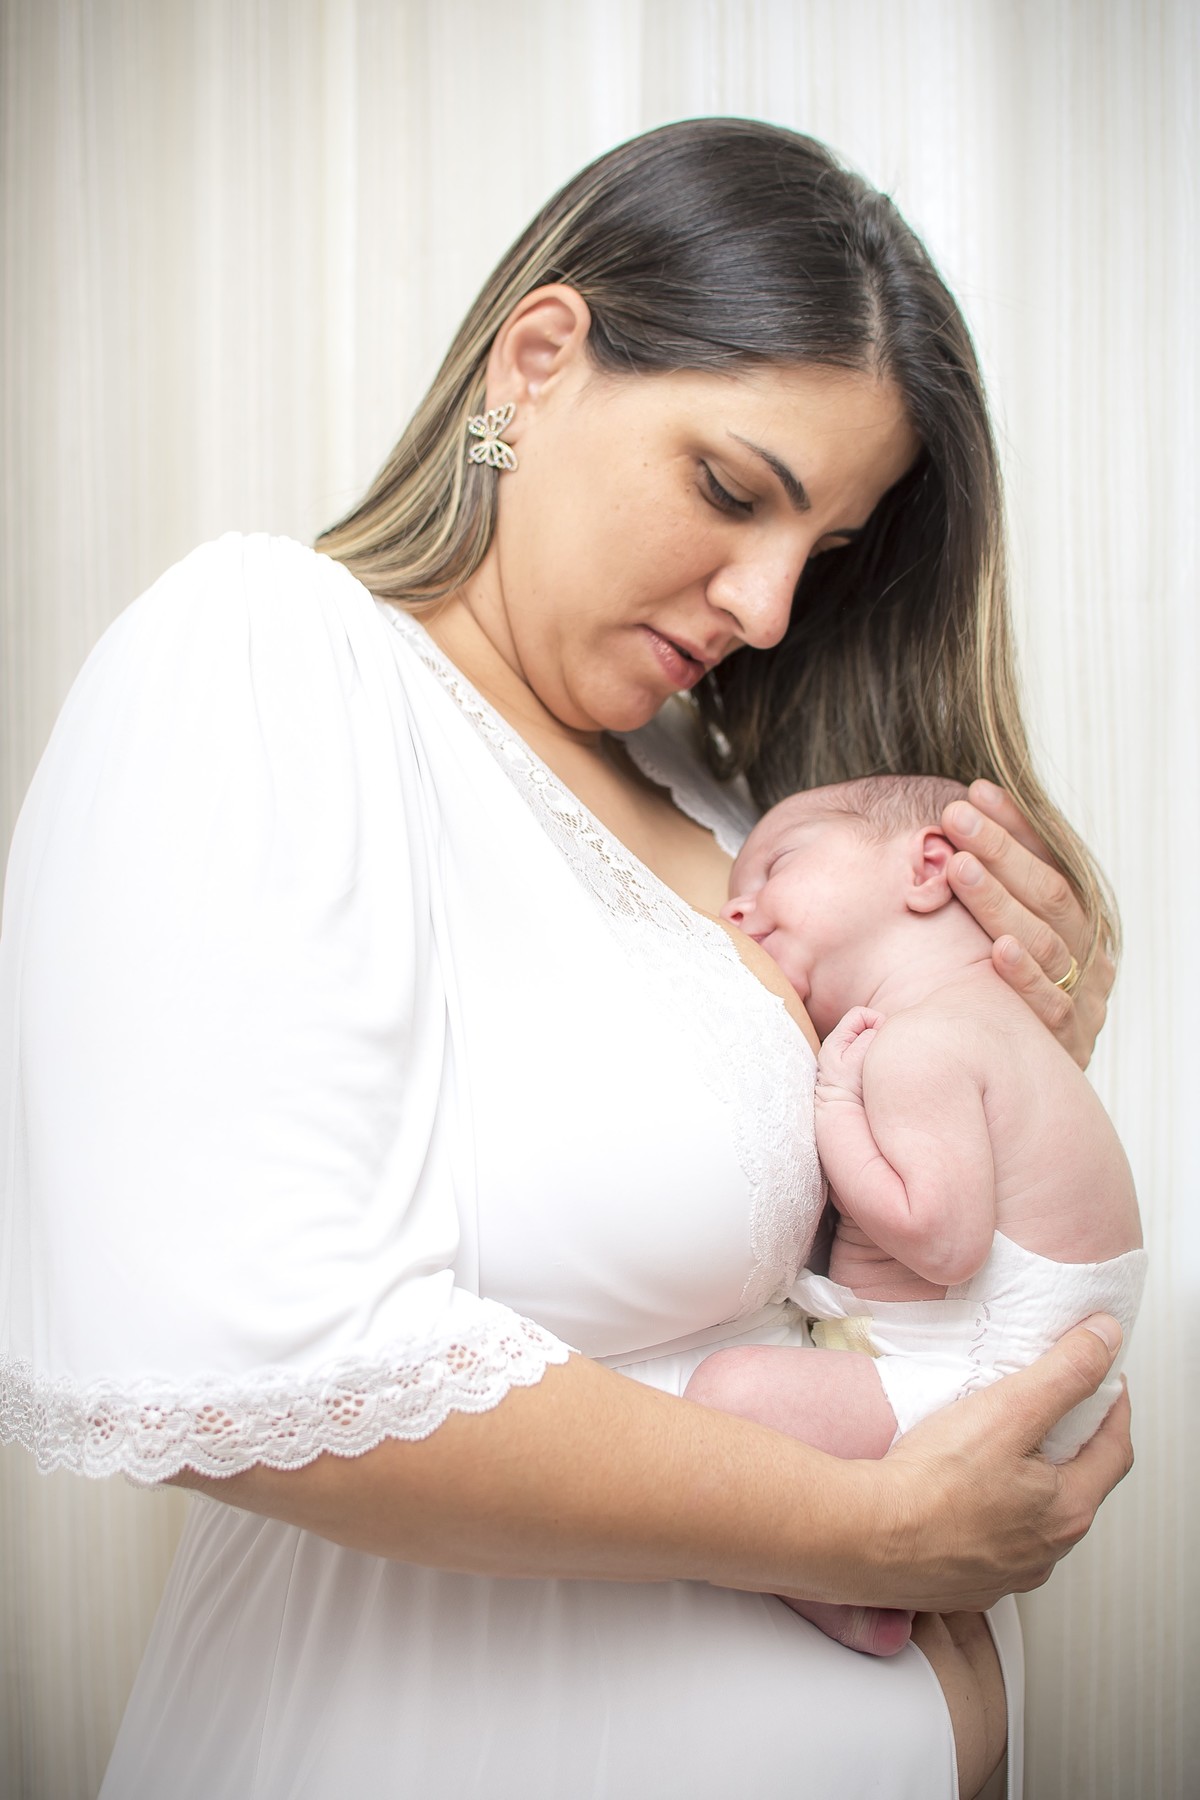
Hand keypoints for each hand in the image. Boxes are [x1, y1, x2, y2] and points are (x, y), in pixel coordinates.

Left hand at [816, 1006, 884, 1098]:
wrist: (840, 1111)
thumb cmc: (847, 1088)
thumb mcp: (857, 1060)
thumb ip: (868, 1038)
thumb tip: (878, 1029)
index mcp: (836, 1039)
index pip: (860, 1013)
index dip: (875, 1021)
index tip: (879, 1041)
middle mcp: (838, 1043)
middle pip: (865, 1024)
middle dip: (877, 1033)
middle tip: (878, 1053)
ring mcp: (845, 1053)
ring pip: (868, 1037)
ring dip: (877, 1046)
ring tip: (876, 1062)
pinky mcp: (852, 1063)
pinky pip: (869, 1049)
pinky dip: (875, 1054)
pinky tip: (875, 1067)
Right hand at [839, 1317, 1132, 1613]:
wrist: (865, 1539)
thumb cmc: (932, 1485)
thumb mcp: (1009, 1410)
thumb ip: (1064, 1373)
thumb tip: (1104, 1340)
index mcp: (1068, 1510)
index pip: (1115, 1450)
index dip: (1112, 1407)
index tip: (1104, 1381)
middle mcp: (1046, 1551)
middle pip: (1078, 1484)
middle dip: (1071, 1442)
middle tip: (1050, 1406)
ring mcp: (1006, 1571)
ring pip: (1035, 1517)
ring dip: (1030, 1482)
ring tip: (1001, 1445)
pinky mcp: (966, 1581)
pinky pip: (994, 1540)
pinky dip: (991, 1511)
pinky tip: (963, 1491)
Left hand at [940, 779, 1112, 1066]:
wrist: (1027, 1091)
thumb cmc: (997, 1005)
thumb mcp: (1000, 945)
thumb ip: (987, 899)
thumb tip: (941, 834)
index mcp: (1076, 921)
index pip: (1050, 861)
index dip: (1016, 826)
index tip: (975, 792)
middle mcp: (1087, 954)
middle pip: (1049, 893)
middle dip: (1000, 850)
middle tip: (956, 815)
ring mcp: (1083, 998)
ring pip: (1047, 941)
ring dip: (1001, 901)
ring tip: (961, 867)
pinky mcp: (1069, 1044)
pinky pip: (1050, 1005)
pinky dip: (1025, 976)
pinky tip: (1000, 949)